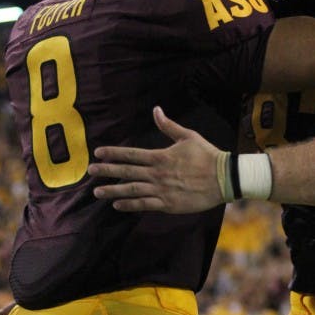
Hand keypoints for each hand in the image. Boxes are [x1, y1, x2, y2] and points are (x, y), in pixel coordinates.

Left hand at [88, 106, 223, 213]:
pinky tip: (117, 205)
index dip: (113, 153)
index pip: (131, 154)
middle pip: (126, 172)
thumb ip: (168, 125)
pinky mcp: (168, 204)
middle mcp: (157, 174)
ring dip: (113, 190)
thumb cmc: (207, 155)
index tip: (97, 153)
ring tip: (97, 192)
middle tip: (90, 171)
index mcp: (160, 156)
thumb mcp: (188, 136)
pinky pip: (144, 205)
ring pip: (131, 190)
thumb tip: (156, 110)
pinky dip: (129, 205)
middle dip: (106, 171)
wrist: (224, 178)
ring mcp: (162, 190)